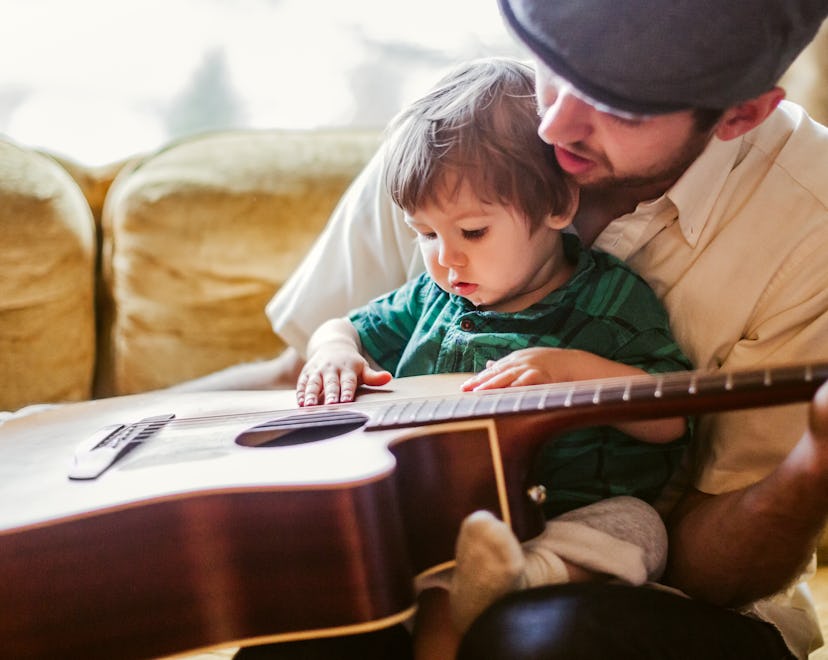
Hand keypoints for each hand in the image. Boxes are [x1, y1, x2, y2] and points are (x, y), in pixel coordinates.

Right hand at [296, 343, 390, 405]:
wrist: (332, 345)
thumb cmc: (350, 364)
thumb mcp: (363, 368)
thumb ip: (374, 377)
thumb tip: (388, 377)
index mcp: (348, 369)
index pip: (348, 382)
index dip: (347, 391)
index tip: (347, 400)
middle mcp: (332, 369)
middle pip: (331, 383)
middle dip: (331, 394)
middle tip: (330, 404)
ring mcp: (318, 370)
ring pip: (314, 383)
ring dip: (311, 394)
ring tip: (309, 406)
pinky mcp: (307, 372)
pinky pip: (302, 383)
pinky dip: (301, 393)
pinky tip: (300, 402)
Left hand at [461, 347, 580, 390]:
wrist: (573, 363)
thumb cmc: (548, 364)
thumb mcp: (524, 361)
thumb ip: (506, 365)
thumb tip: (488, 364)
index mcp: (514, 360)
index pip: (492, 370)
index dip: (478, 379)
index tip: (464, 387)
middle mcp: (519, 361)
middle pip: (496, 372)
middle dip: (480, 381)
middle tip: (465, 389)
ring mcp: (530, 366)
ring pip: (508, 375)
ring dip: (493, 384)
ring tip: (479, 391)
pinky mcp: (542, 373)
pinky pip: (528, 380)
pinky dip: (518, 385)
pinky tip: (508, 391)